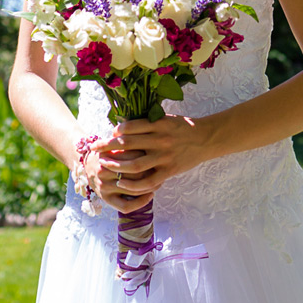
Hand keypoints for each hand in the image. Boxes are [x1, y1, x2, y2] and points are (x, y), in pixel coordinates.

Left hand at [90, 116, 211, 210]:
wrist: (206, 138)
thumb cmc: (184, 127)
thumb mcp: (166, 118)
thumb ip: (148, 123)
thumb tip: (124, 127)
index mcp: (159, 124)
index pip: (130, 127)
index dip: (116, 131)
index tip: (107, 134)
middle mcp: (160, 140)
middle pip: (128, 144)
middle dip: (108, 146)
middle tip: (95, 149)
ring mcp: (164, 157)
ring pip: (134, 164)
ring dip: (116, 165)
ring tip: (104, 166)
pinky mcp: (169, 171)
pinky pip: (147, 181)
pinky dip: (133, 184)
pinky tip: (122, 183)